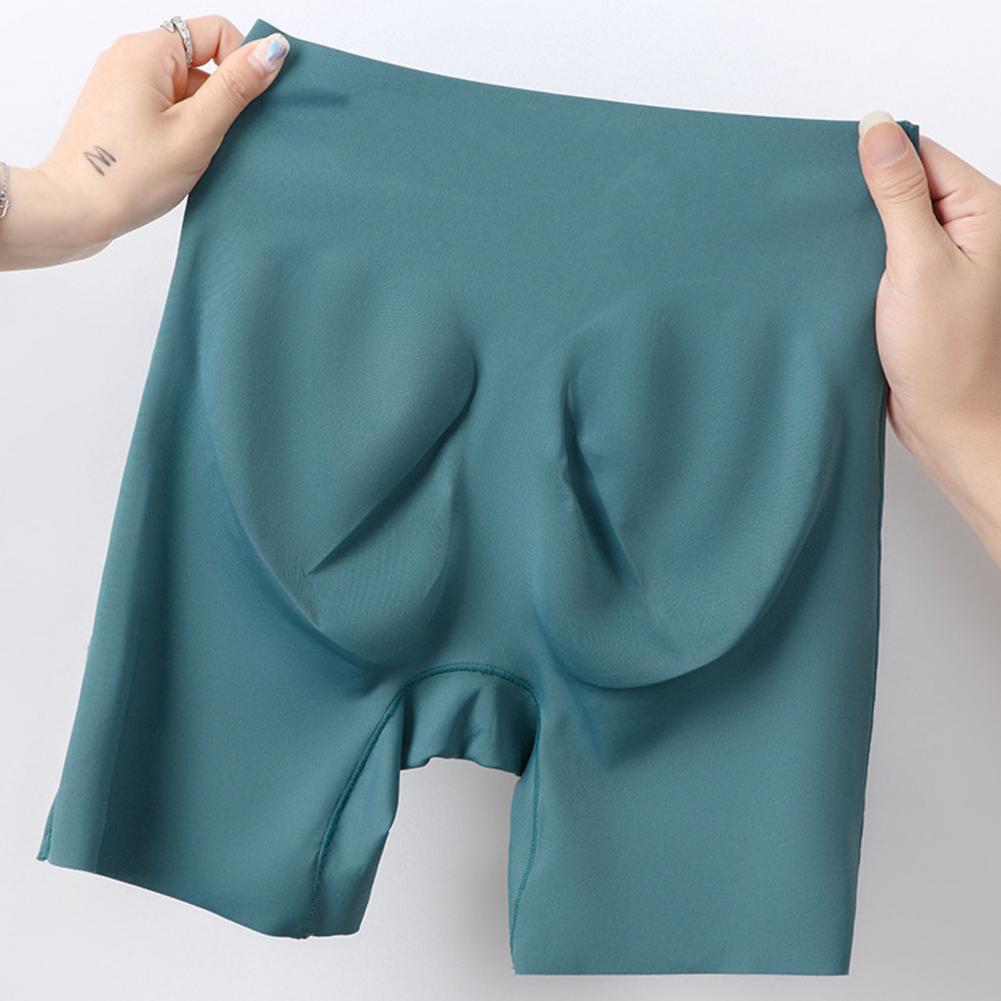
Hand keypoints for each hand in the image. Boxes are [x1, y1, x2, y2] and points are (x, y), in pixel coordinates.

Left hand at [0, 15, 288, 268]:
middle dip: (220, 100)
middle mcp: (131, 56)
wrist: (75, 212)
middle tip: (212, 141)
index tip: (243, 110)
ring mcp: (122, 81)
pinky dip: (182, 127)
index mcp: (148, 50)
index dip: (242, 67)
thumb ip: (236, 87)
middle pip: (203, 61)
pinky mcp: (120, 106)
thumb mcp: (196, 131)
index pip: (219, 32)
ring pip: (186, 86)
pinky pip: (167, 104)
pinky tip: (176, 157)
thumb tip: (273, 49)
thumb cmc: (129, 177)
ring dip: (201, 118)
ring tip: (189, 155)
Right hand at [857, 111, 1000, 566]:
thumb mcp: (917, 262)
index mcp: (982, 210)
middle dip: (861, 196)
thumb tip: (877, 129)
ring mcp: (941, 259)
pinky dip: (856, 259)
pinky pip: (881, 255)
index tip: (830, 172)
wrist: (947, 422)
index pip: (921, 154)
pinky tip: (835, 270)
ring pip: (887, 221)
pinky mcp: (916, 287)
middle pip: (904, 183)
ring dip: (855, 231)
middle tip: (821, 216)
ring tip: (824, 246)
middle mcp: (966, 229)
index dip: (875, 157)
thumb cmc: (946, 356)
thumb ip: (898, 194)